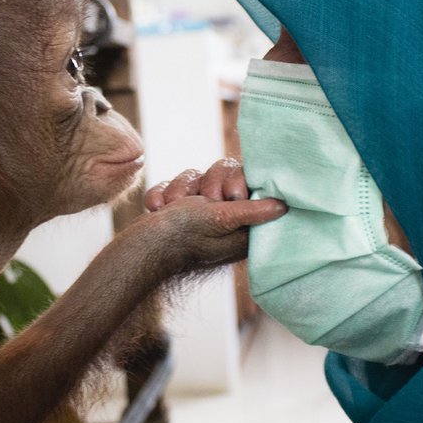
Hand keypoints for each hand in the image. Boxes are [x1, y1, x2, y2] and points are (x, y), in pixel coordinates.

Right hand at [135, 159, 284, 273]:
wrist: (139, 249)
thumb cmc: (182, 235)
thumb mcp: (221, 219)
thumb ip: (252, 211)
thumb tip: (283, 206)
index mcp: (240, 225)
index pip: (249, 183)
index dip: (235, 182)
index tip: (228, 195)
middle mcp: (223, 218)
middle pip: (221, 173)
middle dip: (203, 184)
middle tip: (200, 201)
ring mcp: (198, 212)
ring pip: (195, 176)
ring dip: (179, 190)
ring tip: (171, 207)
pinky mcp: (177, 208)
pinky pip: (174, 184)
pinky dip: (164, 194)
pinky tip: (159, 207)